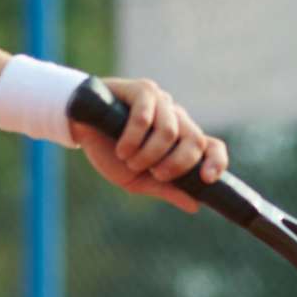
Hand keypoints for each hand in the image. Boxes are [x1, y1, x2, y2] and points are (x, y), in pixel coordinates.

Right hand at [69, 77, 227, 213]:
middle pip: (195, 141)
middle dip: (176, 164)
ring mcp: (162, 102)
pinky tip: (121, 147)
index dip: (216, 161)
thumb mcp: (138, 179)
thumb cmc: (110, 153)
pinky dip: (132, 138)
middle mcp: (177, 119)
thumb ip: (166, 189)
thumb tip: (195, 205)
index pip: (212, 146)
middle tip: (155, 174)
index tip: (206, 178)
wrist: (80, 128)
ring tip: (127, 158)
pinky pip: (146, 117)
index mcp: (180, 141)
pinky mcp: (143, 90)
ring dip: (147, 154)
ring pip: (169, 132)